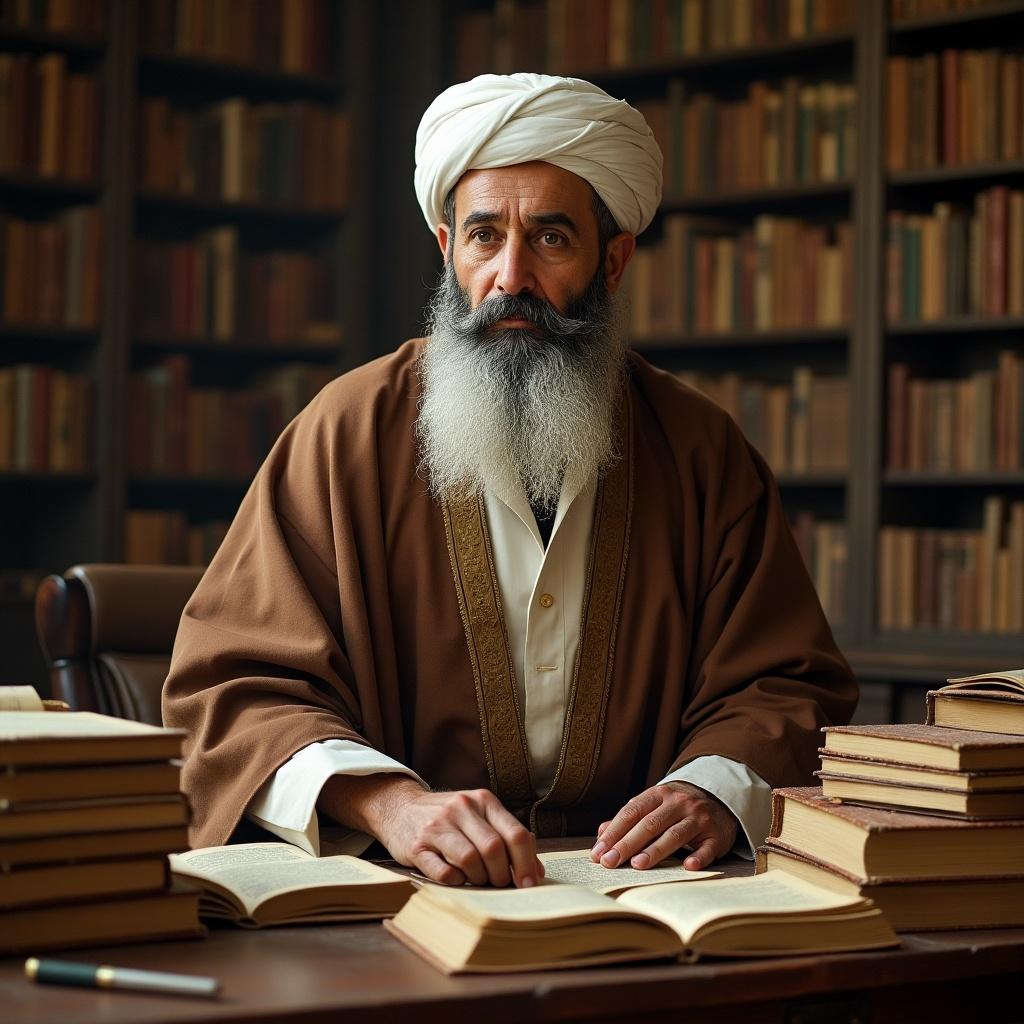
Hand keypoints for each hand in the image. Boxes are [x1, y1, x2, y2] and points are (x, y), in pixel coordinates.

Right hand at [318, 774, 542, 887]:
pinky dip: (456, 881)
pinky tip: (456, 878)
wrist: (399, 806)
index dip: (526, 863)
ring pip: (471, 860)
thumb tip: (535, 870)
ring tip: (477, 880)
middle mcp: (461, 808)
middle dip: (501, 875)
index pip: (515, 833)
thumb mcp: (479, 815)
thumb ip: (506, 836)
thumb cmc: (449, 817)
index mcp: (483, 800)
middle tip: (499, 884)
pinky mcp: (417, 846)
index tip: (529, 884)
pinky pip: (444, 872)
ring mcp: (437, 826)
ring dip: (479, 879)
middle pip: (494, 849)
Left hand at [590, 781, 736, 871]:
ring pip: (675, 835)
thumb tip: (601, 833)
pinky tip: (687, 866)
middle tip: (609, 863)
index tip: (598, 852)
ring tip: (637, 865)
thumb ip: (629, 819)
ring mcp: (699, 818)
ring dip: (655, 850)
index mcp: (659, 795)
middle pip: (649, 824)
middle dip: (627, 844)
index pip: (632, 812)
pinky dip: (698, 857)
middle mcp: (678, 803)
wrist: (720, 796)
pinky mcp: (717, 834)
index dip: (614, 833)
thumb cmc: (677, 807)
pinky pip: (707, 847)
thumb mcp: (654, 805)